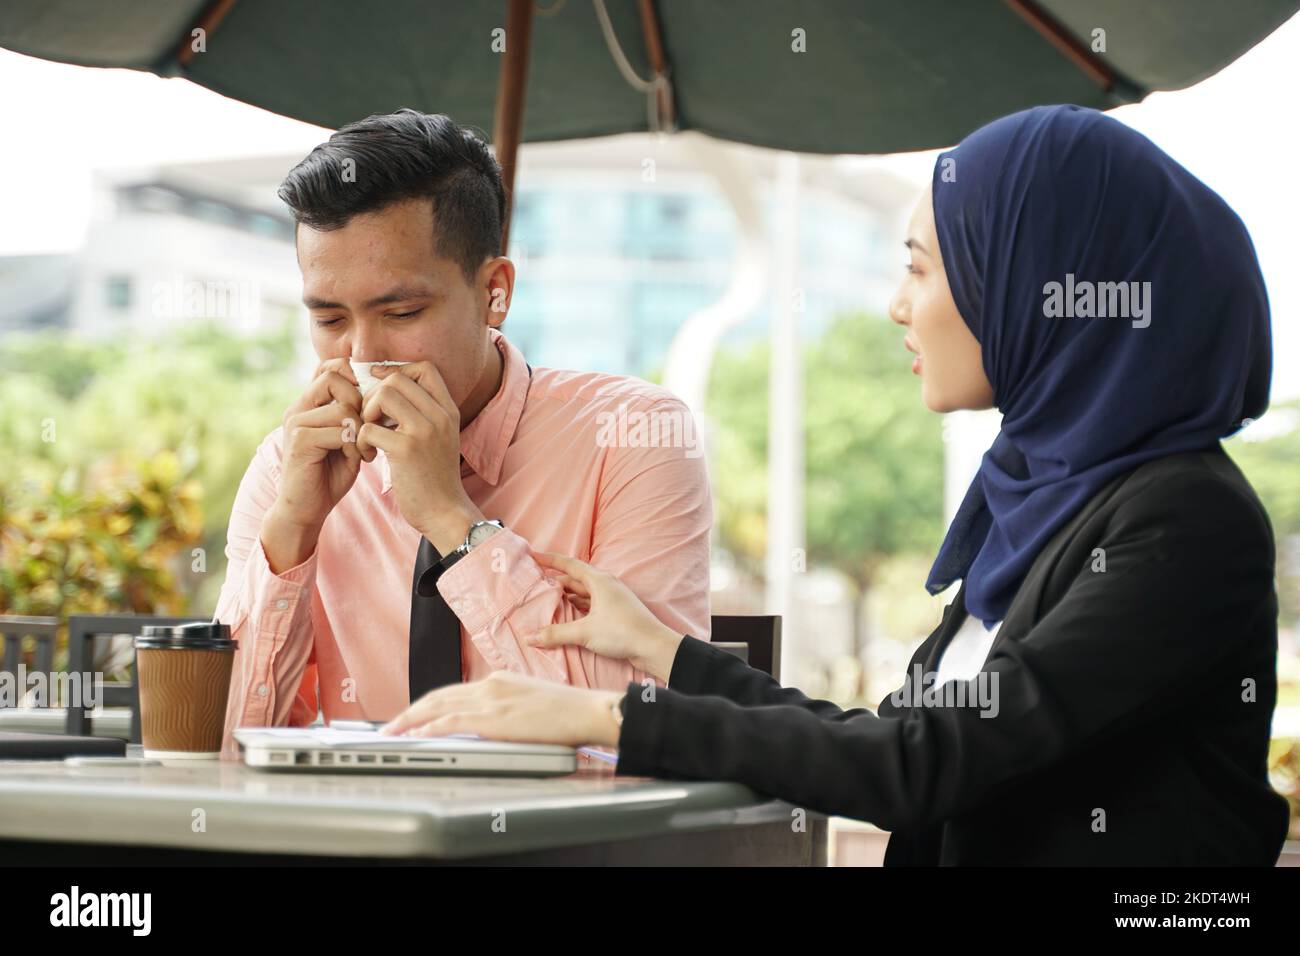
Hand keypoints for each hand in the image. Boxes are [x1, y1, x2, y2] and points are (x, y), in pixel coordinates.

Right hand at [271, 357, 363, 531]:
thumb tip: (380, 390)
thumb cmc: (330, 474)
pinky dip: (354, 446)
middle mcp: (298, 408)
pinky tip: (357, 460)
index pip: (329, 367)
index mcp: (308, 404)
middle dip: (360, 402)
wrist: (307, 508)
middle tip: (369, 428)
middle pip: (335, 380)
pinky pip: (339, 431)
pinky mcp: (300, 441)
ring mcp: (296, 423)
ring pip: (342, 408)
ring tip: (364, 450)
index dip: (354, 377)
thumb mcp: (346, 438)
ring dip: (361, 431)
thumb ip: (354, 415)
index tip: (371, 403)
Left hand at [354, 361, 480, 550]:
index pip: (424, 368)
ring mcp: (425, 431)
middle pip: (396, 378)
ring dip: (366, 413)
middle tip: (370, 420)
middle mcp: (440, 415)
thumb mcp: (439, 438)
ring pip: (383, 394)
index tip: (379, 388)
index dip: (396, 371)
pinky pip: (368, 427)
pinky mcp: (406, 450)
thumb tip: (387, 388)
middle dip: (374, 395)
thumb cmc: (434, 477)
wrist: (444, 513)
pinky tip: (370, 456)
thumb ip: (422, 414)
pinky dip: (361, 440)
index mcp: (448, 410)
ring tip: (369, 435)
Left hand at [378, 670, 623, 747]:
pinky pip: (452, 721)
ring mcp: (491, 699)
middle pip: (439, 696)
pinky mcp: (494, 717)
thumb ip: (507, 709)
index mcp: (499, 680)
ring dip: (411, 719)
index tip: (414, 716)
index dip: (429, 704)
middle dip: (411, 711)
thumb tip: (492, 725)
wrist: (587, 711)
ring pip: (438, 706)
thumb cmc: (568, 712)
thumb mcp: (530, 702)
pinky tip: (418, 735)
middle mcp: (491, 685)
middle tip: (392, 725)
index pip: (454, 692)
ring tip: (393, 731)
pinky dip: (430, 727)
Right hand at [526, 552, 683, 682]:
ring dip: (566, 595)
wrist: (653, 646)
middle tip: (535, 583)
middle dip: (555, 580)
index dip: (549, 559)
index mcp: (599, 580)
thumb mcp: (585, 632)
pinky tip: (569, 614)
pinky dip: (577, 606)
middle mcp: (605, 585)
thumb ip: (556, 633)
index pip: (568, 564)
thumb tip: (530, 638)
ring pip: (583, 592)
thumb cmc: (622, 632)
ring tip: (547, 599)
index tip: (533, 556)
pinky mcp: (615, 611)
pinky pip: (591, 604)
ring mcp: (612, 598)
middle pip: (575, 578)